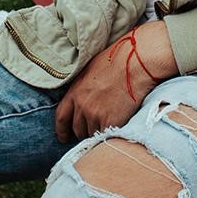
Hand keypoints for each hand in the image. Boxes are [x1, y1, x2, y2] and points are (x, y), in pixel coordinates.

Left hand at [54, 21, 177, 142]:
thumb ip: (83, 88)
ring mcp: (96, 115)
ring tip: (109, 125)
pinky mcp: (111, 122)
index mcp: (75, 92)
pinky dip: (111, 135)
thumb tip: (84, 96)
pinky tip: (117, 129)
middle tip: (93, 130)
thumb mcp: (91, 71)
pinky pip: (107, 136)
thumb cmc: (118, 61)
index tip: (65, 136)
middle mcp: (82, 105)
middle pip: (78, 130)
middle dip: (84, 132)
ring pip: (93, 135)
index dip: (62, 130)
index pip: (61, 117)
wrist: (135, 63)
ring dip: (99, 133)